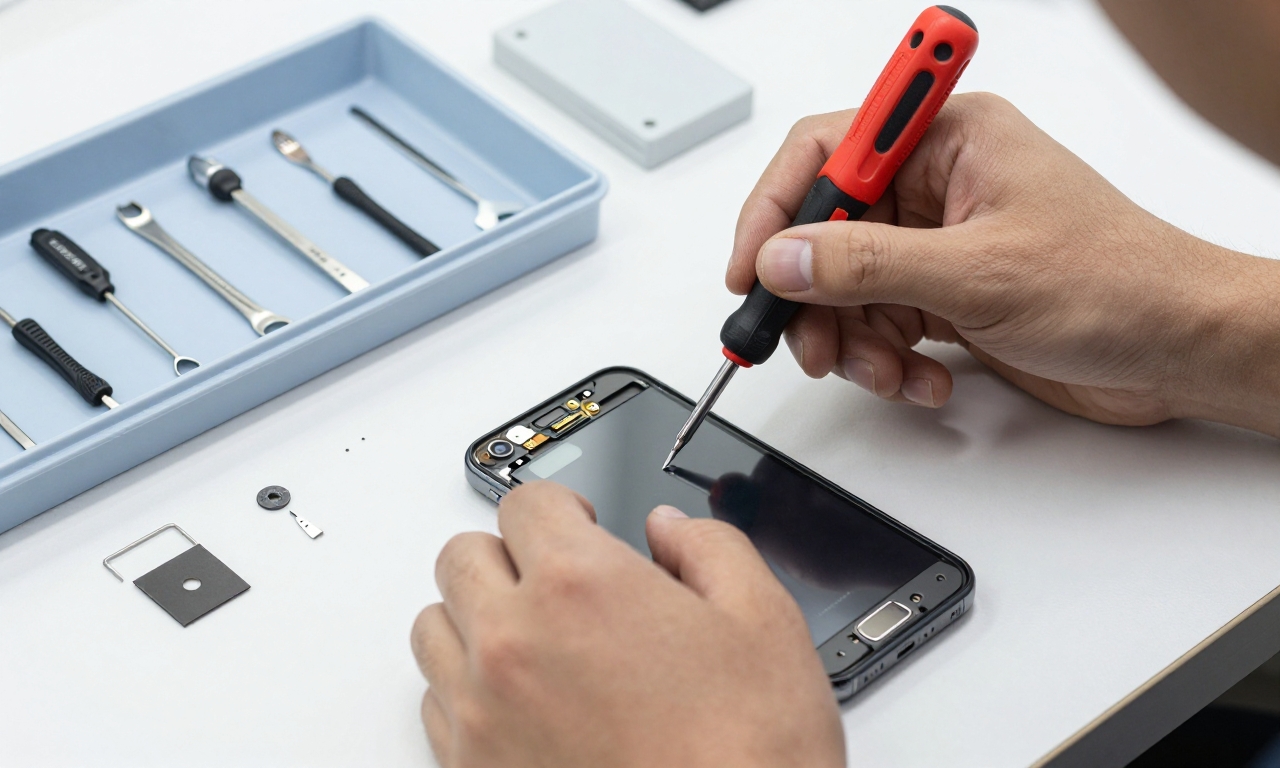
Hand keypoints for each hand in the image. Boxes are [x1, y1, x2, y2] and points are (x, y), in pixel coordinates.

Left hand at [411, 482, 844, 767]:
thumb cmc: (747, 755)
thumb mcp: (763, 621)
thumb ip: (710, 547)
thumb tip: (673, 530)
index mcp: (580, 586)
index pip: (525, 502)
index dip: (562, 507)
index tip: (580, 523)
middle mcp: (514, 642)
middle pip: (462, 557)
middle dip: (510, 555)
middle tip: (557, 579)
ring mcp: (483, 713)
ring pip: (434, 629)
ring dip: (477, 619)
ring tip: (535, 640)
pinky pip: (435, 706)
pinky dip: (468, 692)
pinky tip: (524, 703)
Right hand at [727, 92, 1279, 435]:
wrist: (1177, 349)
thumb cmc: (1117, 284)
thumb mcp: (978, 273)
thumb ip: (867, 265)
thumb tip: (782, 259)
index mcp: (949, 139)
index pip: (825, 150)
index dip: (777, 207)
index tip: (752, 266)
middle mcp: (938, 184)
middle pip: (827, 230)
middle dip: (816, 297)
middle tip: (812, 346)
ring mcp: (940, 241)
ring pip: (847, 287)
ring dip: (854, 340)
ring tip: (887, 373)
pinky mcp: (946, 292)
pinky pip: (880, 322)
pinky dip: (887, 359)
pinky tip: (923, 380)